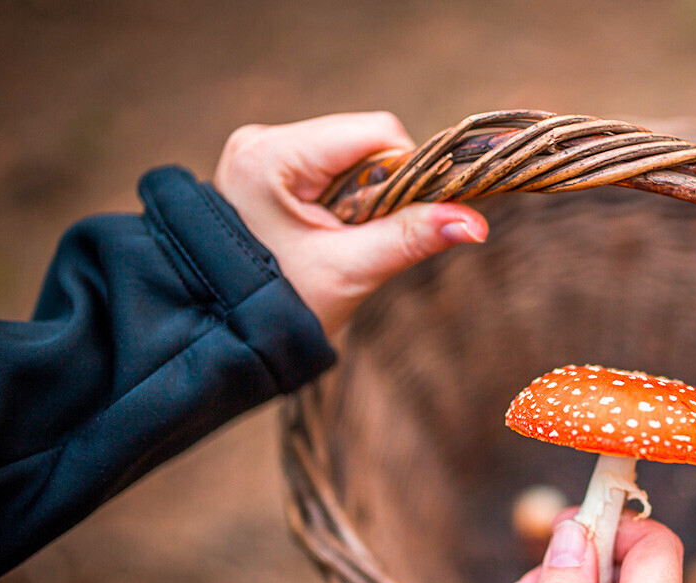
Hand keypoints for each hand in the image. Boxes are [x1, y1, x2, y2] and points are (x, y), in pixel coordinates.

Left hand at [213, 112, 487, 335]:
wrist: (220, 336)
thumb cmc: (278, 308)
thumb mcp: (350, 272)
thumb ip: (411, 238)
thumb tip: (476, 222)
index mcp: (269, 155)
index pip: (375, 133)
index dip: (408, 174)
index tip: (403, 222)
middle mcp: (261, 140)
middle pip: (363, 141)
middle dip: (382, 190)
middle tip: (362, 240)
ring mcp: (261, 151)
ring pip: (351, 155)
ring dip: (366, 197)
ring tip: (341, 241)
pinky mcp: (267, 167)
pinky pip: (331, 168)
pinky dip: (346, 200)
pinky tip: (328, 233)